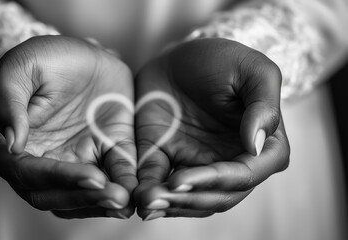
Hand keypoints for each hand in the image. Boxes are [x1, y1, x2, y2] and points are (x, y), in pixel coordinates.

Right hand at [0, 36, 136, 218]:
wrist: (88, 54)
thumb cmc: (49, 58)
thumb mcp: (22, 65)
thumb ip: (8, 101)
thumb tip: (11, 144)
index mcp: (5, 140)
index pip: (22, 170)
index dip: (54, 177)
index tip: (88, 174)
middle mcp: (34, 158)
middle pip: (49, 193)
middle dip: (82, 196)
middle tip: (113, 193)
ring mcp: (68, 161)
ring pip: (77, 195)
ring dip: (100, 202)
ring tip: (125, 198)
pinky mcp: (100, 155)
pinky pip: (108, 179)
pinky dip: (121, 188)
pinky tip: (134, 194)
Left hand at [134, 38, 289, 219]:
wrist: (177, 58)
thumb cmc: (221, 60)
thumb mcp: (251, 70)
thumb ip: (263, 105)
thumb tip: (257, 145)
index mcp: (261, 145)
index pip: (246, 174)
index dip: (217, 181)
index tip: (184, 178)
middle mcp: (231, 162)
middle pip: (217, 195)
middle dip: (188, 200)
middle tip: (158, 197)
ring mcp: (198, 165)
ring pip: (190, 199)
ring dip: (169, 205)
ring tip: (145, 202)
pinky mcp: (167, 160)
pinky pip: (160, 183)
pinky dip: (149, 194)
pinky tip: (137, 199)